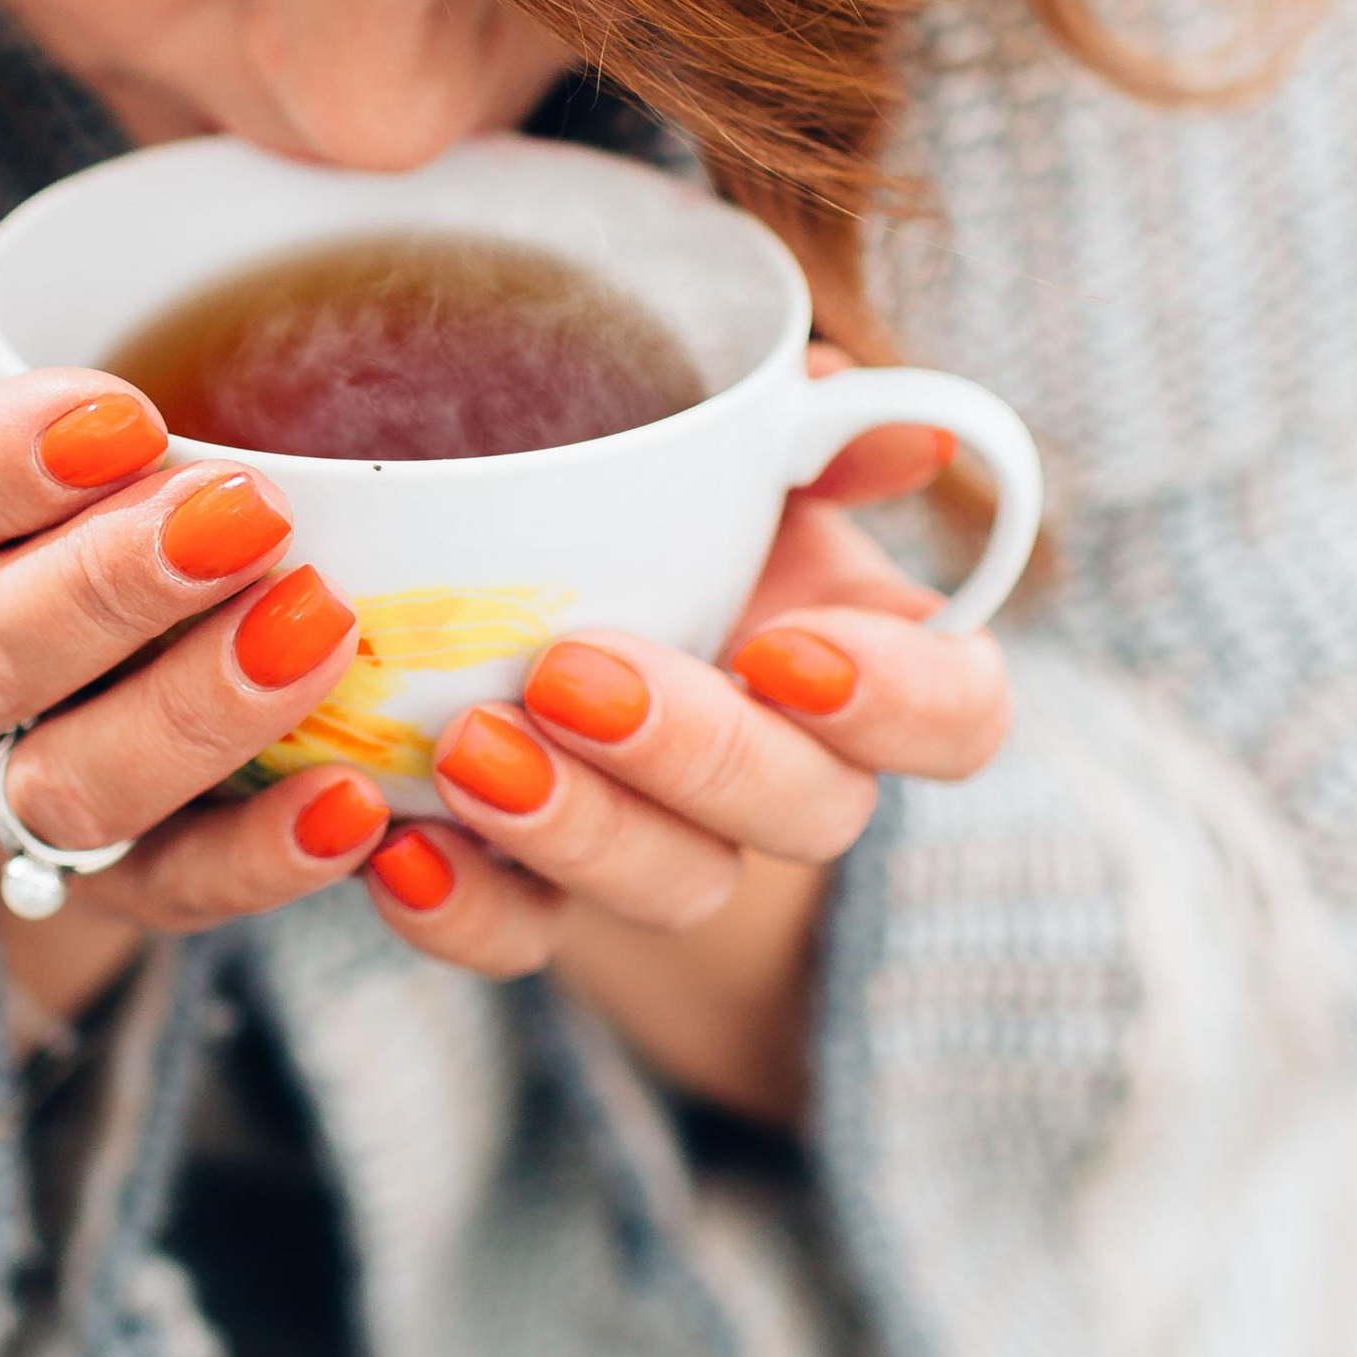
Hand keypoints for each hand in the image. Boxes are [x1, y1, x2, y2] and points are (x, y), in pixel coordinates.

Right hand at [0, 226, 399, 1024]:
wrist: (32, 622)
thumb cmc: (20, 454)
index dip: (3, 465)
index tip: (127, 415)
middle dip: (119, 587)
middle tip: (249, 513)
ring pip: (76, 789)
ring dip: (199, 716)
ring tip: (318, 628)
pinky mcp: (101, 880)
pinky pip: (175, 891)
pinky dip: (265, 861)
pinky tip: (357, 804)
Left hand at [371, 360, 1013, 1123]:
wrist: (497, 570)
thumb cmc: (640, 487)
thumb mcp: (714, 443)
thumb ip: (802, 424)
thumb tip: (886, 414)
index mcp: (862, 655)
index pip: (959, 716)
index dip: (900, 704)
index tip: (781, 648)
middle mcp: (786, 774)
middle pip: (810, 816)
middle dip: (697, 753)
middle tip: (572, 674)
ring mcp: (669, 850)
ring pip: (675, 889)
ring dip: (577, 829)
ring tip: (465, 749)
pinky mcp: (544, 901)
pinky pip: (520, 942)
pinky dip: (461, 910)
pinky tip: (398, 850)